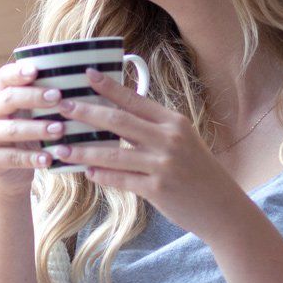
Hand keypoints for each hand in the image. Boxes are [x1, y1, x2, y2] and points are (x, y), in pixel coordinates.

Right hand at [0, 60, 66, 197]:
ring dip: (36, 129)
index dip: (18, 73)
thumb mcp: (34, 114)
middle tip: (58, 98)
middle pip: (8, 99)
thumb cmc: (29, 134)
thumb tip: (84, 78)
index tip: (36, 71)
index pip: (4, 76)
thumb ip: (47, 98)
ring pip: (10, 129)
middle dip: (34, 97)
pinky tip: (48, 159)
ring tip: (60, 130)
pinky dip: (31, 158)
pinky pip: (11, 157)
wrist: (10, 172)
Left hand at [50, 68, 250, 239]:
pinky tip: (86, 171)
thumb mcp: (183, 140)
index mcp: (173, 121)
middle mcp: (168, 139)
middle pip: (118, 121)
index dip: (108, 86)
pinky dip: (101, 175)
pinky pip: (120, 179)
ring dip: (83, 150)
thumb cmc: (198, 172)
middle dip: (85, 112)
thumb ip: (154, 128)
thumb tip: (116, 116)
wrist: (222, 207)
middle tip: (60, 106)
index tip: (85, 75)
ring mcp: (163, 164)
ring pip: (113, 153)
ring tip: (60, 147)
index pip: (134, 99)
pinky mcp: (157, 188)